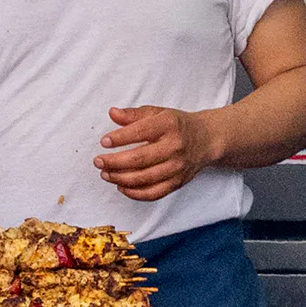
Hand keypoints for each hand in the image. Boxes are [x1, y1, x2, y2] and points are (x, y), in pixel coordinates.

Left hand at [94, 105, 215, 201]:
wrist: (207, 139)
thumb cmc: (178, 125)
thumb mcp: (158, 113)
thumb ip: (134, 114)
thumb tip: (112, 113)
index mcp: (169, 125)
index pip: (140, 132)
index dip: (119, 138)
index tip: (104, 141)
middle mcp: (175, 147)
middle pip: (139, 159)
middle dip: (114, 162)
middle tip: (98, 162)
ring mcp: (177, 167)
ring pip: (144, 178)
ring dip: (120, 178)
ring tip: (105, 174)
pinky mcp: (178, 182)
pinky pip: (154, 193)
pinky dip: (135, 193)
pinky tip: (121, 187)